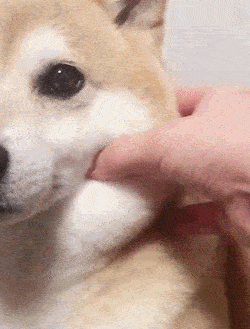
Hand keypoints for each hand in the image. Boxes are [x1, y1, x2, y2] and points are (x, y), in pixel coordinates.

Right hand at [91, 86, 249, 243]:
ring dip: (160, 189)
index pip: (174, 101)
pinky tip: (156, 227)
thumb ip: (126, 152)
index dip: (144, 113)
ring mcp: (232, 172)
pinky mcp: (235, 208)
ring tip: (126, 195)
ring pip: (187, 178)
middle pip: (177, 143)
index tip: (115, 129)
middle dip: (146, 155)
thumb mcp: (166, 142)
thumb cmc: (229, 151)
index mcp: (217, 104)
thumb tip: (94, 166)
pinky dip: (178, 221)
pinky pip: (199, 213)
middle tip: (113, 166)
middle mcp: (227, 136)